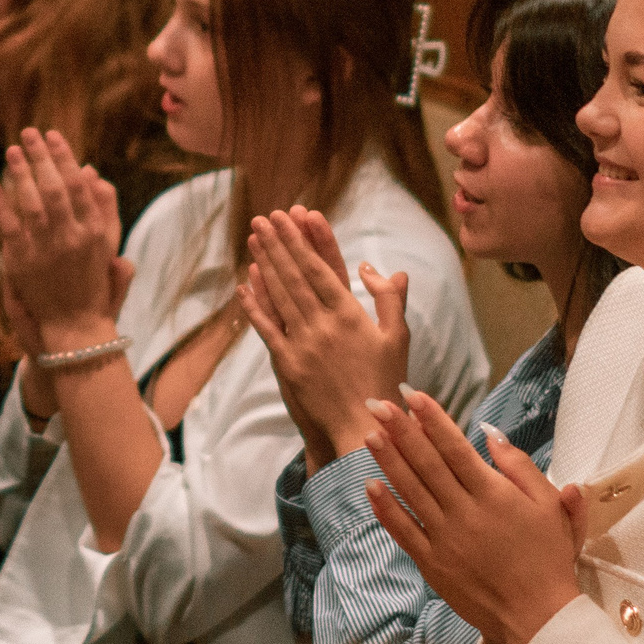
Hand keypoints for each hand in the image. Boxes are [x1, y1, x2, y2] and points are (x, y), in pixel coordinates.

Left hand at [0, 130, 120, 343]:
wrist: (75, 325)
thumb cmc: (92, 280)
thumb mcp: (109, 243)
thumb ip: (104, 206)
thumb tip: (89, 171)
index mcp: (94, 229)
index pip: (78, 183)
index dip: (64, 156)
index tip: (52, 135)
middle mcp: (71, 236)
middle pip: (54, 186)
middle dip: (40, 156)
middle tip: (28, 133)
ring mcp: (46, 249)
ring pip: (31, 202)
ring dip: (20, 173)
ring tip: (11, 151)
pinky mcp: (22, 262)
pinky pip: (9, 225)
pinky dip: (0, 203)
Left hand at [238, 207, 411, 469]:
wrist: (364, 428)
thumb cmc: (385, 382)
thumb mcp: (397, 338)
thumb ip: (391, 299)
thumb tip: (378, 268)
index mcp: (351, 315)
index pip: (323, 268)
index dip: (306, 239)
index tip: (295, 215)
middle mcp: (324, 325)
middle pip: (296, 276)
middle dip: (279, 243)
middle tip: (265, 217)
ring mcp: (303, 344)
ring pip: (279, 295)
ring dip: (265, 264)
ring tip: (255, 238)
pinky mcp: (287, 364)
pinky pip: (267, 328)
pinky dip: (255, 305)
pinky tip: (245, 284)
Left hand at [363, 391, 585, 643]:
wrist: (539, 615)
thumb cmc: (549, 558)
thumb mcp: (549, 506)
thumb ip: (520, 466)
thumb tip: (491, 433)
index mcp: (493, 494)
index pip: (455, 447)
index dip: (431, 419)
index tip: (411, 395)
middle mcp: (464, 511)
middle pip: (426, 463)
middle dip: (400, 430)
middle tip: (377, 404)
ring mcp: (445, 538)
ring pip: (410, 491)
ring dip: (388, 461)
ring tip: (369, 434)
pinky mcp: (433, 564)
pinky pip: (404, 532)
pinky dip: (386, 508)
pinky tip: (371, 486)